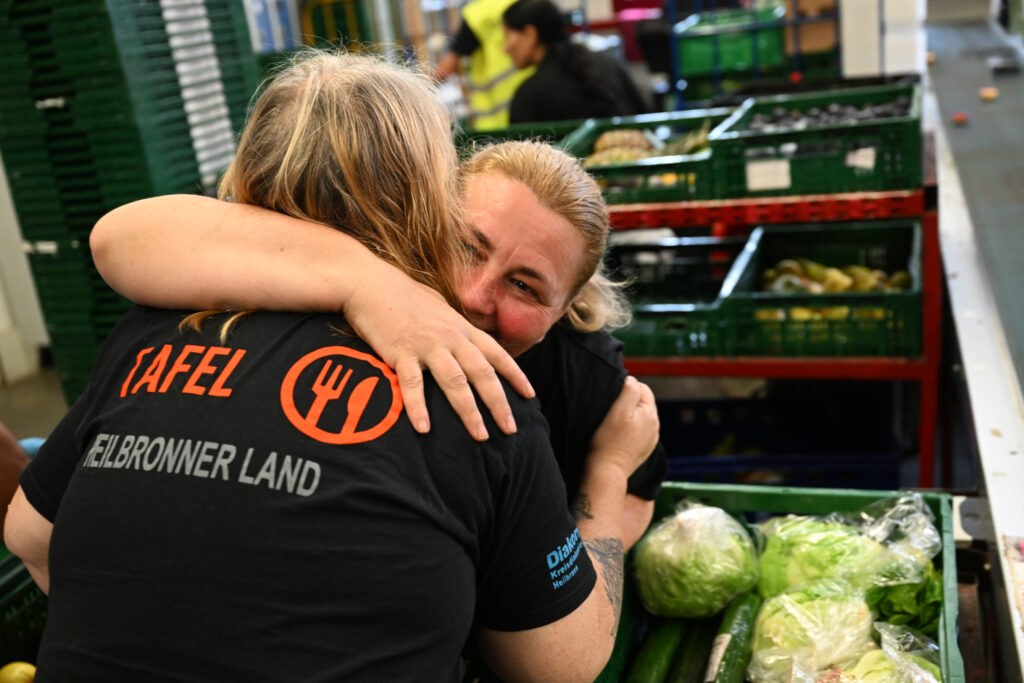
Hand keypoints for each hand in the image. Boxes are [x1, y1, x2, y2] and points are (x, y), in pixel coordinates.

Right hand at [345, 260, 533, 440]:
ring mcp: (427, 345)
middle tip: (510, 429)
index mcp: (462, 328)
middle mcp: (451, 337)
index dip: (515, 375)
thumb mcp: (440, 309)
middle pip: (482, 374)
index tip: (529, 396)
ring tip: (480, 436)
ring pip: (455, 382)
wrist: (370, 283)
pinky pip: (412, 384)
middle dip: (499, 403)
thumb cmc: (405, 296)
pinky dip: (418, 407)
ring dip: (469, 411)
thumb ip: (456, 328)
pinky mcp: (401, 352)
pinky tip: (424, 429)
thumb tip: (469, 342)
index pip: (497, 354)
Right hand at [587, 377, 658, 479]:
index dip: (626, 388)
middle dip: (629, 402)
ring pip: (641, 417)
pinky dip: (631, 428)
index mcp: (650, 414)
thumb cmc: (608, 440)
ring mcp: (651, 439)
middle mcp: (655, 426)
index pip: (642, 388)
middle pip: (643, 402)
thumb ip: (629, 390)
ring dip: (630, 415)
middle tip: (612, 411)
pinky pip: (639, 431)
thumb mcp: (618, 410)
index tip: (613, 400)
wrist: (607, 471)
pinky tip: (620, 435)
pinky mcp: (644, 449)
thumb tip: (632, 379)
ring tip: (615, 423)